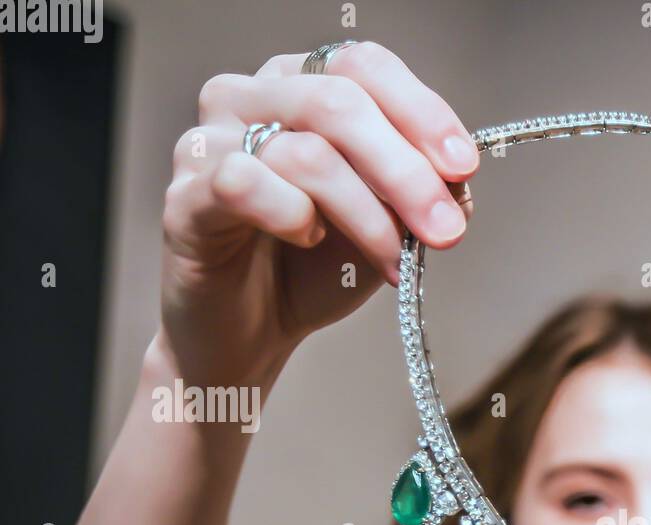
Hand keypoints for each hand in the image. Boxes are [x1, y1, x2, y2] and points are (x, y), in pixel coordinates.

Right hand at [160, 41, 477, 381]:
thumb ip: (421, 196)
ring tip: (394, 261)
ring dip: (368, 216)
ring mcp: (210, 141)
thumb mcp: (386, 227)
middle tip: (446, 230)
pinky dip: (295, 217)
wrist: (250, 331)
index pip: (363, 66)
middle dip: (407, 172)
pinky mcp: (185, 194)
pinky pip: (247, 185)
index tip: (464, 168)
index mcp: (300, 87)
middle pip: (340, 102)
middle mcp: (250, 97)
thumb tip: (461, 185)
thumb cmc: (312, 269)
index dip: (421, 111)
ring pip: (306, 152)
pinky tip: (310, 239)